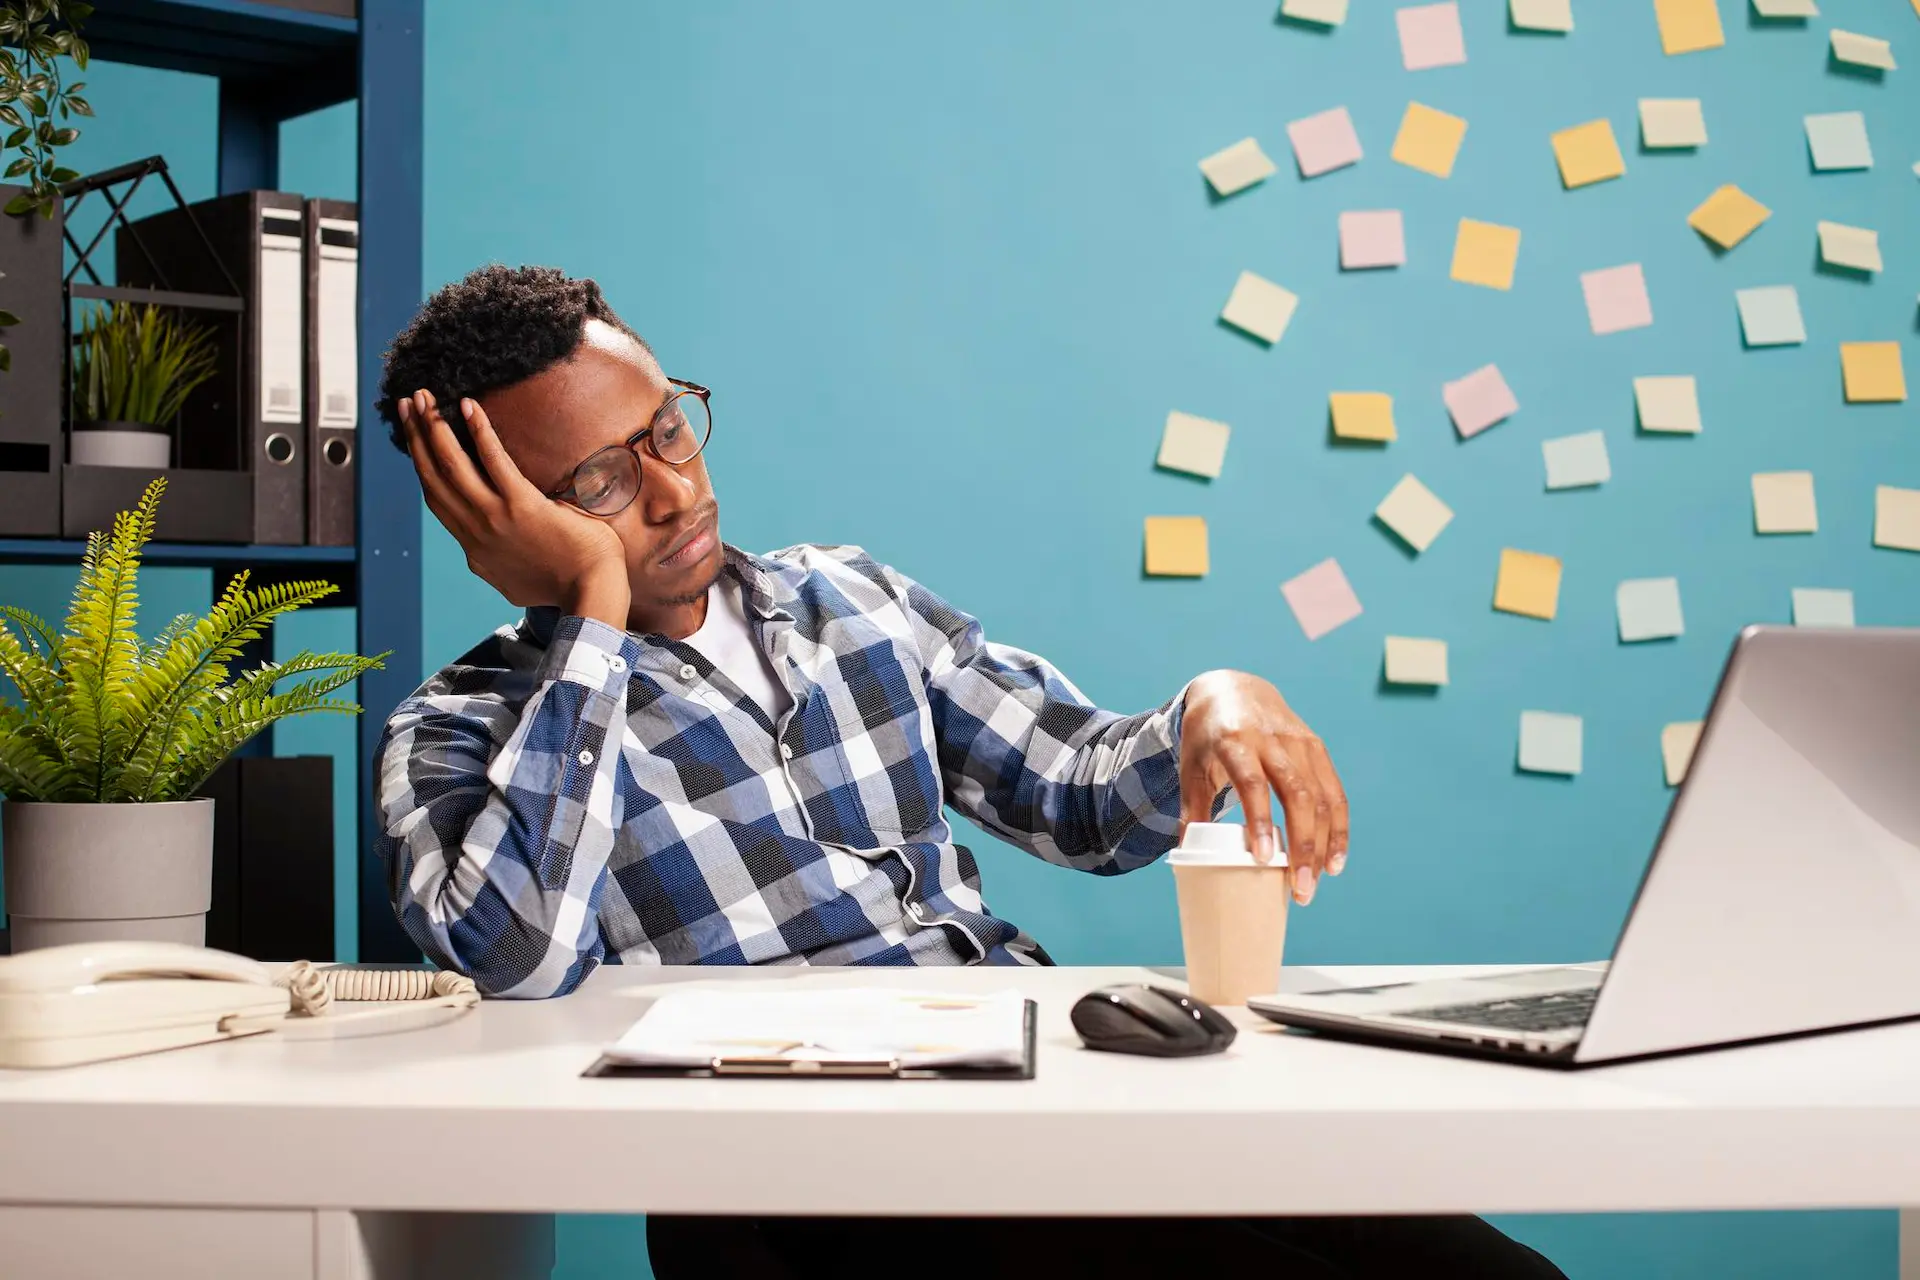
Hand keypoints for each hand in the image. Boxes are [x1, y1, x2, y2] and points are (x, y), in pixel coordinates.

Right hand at [400, 389, 630, 627]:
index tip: (413, 438)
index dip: (420, 464)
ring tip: (425, 398)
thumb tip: (484, 554)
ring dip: (434, 428)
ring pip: (452, 466)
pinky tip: (468, 406)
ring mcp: (496, 517)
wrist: (590, 594)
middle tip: (407, 404)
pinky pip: (494, 460)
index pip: (436, 497)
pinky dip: (478, 431)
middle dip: (416, 437)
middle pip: (434, 476)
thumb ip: (494, 562)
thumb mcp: (513, 580)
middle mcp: (475, 530)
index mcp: (473, 546)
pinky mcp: (522, 505)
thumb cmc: (564, 585)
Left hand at [1177, 670, 1348, 904]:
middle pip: (1296, 794)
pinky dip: (1338, 828)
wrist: (1233, 690)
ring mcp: (1299, 743)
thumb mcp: (1191, 765)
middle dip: (1302, 844)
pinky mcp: (1317, 748)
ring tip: (1316, 882)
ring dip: (1323, 843)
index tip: (1263, 858)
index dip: (1260, 820)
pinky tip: (1335, 860)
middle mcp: (1271, 740)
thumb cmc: (1208, 737)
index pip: (1252, 783)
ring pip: (1321, 797)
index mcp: (1234, 741)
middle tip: (1300, 888)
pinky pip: (1334, 792)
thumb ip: (1192, 808)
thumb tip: (1187, 856)